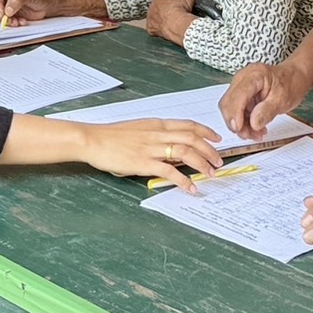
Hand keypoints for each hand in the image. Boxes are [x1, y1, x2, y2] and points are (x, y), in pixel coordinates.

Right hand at [0, 0, 57, 24]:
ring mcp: (9, 3)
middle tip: (11, 21)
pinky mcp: (12, 12)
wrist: (51, 5)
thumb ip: (18, 0)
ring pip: (0, 14)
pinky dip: (13, 23)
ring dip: (8, 21)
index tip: (3, 15)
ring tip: (19, 22)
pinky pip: (7, 20)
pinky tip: (22, 22)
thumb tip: (7, 10)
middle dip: (2, 16)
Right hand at [77, 118, 222, 193]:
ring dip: (202, 164)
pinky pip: (170, 171)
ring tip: (210, 173)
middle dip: (209, 150)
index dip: (206, 131)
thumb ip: (154, 135)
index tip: (217, 139)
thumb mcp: (137, 129)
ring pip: (186, 152)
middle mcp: (157, 134)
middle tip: (218, 161)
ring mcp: (151, 148)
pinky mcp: (144, 163)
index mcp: (156, 124)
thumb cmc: (111, 136)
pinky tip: (191, 188)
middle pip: (192, 138)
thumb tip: (168, 146)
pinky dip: (184, 181)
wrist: (93, 140)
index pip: (188, 124)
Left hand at [145, 0, 196, 43]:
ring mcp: (150, 17)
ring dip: (163, 19)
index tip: (179, 3)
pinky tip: (169, 29)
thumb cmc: (180, 6)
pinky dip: (161, 29)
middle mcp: (152, 5)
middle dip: (167, 9)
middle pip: (160, 6)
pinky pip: (155, 28)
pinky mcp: (150, 28)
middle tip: (177, 13)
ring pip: (157, 17)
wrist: (177, 23)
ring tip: (174, 22)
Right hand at [219, 61, 312, 140]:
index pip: (237, 95)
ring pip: (230, 109)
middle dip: (235, 122)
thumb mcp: (283, 99)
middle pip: (228, 103)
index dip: (235, 114)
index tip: (239, 129)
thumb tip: (253, 123)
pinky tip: (255, 129)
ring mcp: (240, 87)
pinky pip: (237, 111)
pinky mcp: (241, 95)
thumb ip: (267, 111)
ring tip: (255, 134)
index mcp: (254, 75)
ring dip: (240, 125)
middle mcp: (243, 79)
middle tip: (248, 135)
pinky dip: (243, 122)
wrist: (293, 78)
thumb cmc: (290, 83)